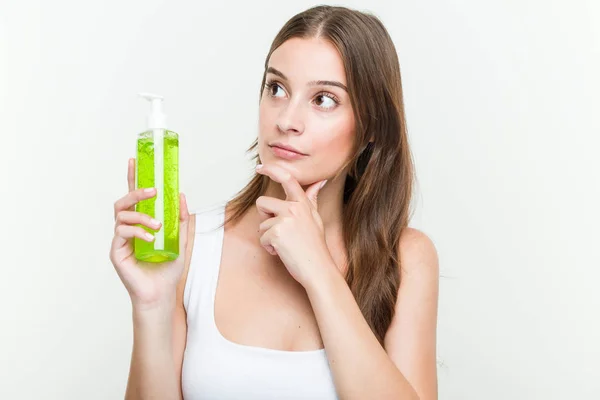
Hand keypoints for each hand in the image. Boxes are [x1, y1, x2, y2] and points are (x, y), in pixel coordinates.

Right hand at [109, 158, 190, 310]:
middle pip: (123, 202)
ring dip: (141, 216)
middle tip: (152, 191)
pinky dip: (138, 232)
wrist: (162, 293)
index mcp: (140, 224)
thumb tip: (181, 195)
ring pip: (122, 215)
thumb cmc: (168, 269)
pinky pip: (122, 233)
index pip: (134, 197)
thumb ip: (180, 219)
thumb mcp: (180, 240)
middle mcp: (127, 229)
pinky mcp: (116, 252)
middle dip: (135, 192)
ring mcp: (120, 240)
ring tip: (158, 225)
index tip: (135, 160)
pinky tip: (151, 239)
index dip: (133, 178)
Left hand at [255, 163, 336, 288]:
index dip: (272, 169)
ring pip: (261, 222)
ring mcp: (285, 220)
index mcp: (303, 203)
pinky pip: (262, 237)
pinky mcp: (276, 233)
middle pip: (262, 203)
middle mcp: (294, 208)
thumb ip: (312, 199)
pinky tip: (282, 252)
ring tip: (285, 244)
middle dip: (265, 218)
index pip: (287, 178)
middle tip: (279, 232)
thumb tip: (320, 182)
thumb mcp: (315, 218)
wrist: (318, 269)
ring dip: (268, 236)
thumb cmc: (315, 246)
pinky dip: (269, 247)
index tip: (260, 167)